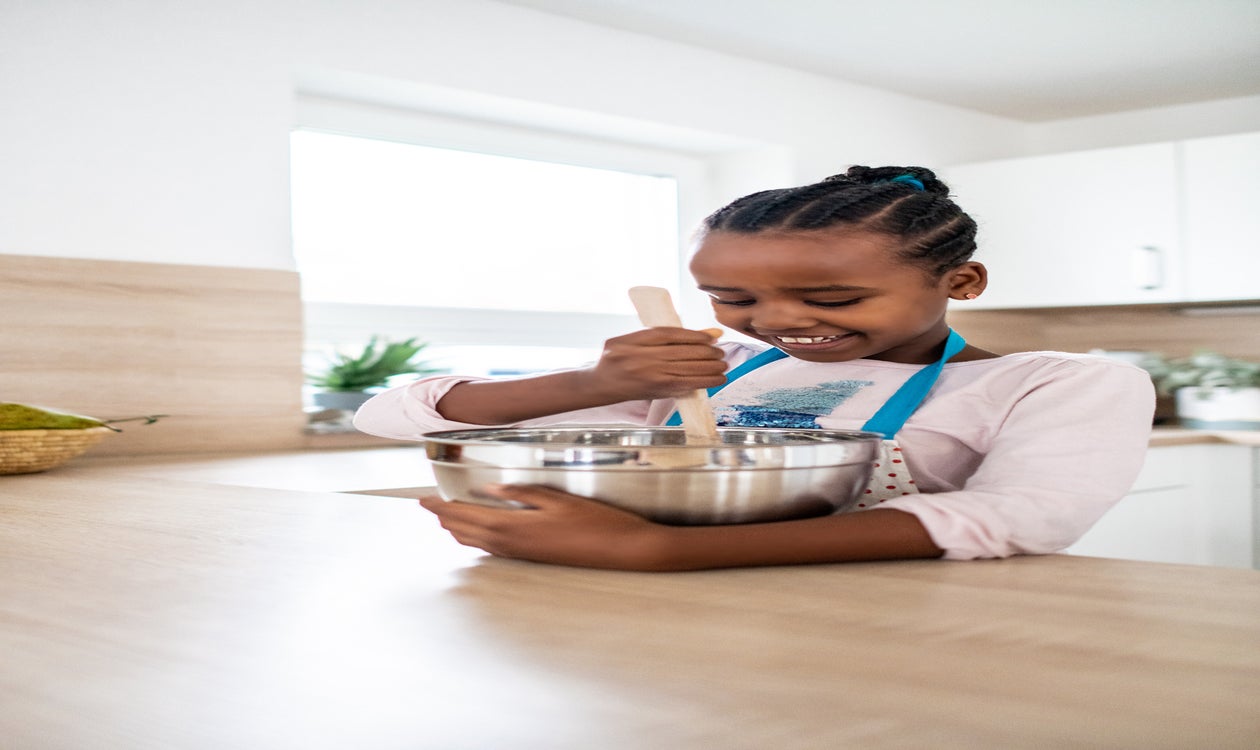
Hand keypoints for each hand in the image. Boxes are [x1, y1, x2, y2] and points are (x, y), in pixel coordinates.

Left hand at [419, 485, 670, 569]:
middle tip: (430, 504)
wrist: (623, 551)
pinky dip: (477, 538)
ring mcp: (521, 555)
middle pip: (463, 532)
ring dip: (458, 529)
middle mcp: (510, 544)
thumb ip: (522, 492)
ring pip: (476, 543)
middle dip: (443, 518)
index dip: (439, 506)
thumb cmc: (596, 521)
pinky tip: (482, 531)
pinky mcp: (533, 559)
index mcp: (511, 525)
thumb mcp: (558, 498)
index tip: (422, 497)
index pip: (461, 515)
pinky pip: (493, 549)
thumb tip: (490, 490)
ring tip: (448, 516)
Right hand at [589, 327, 726, 401]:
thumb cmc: (617, 357)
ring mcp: (651, 376)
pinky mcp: (657, 390)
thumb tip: (701, 333)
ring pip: (688, 369)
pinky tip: (718, 378)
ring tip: (724, 364)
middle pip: (684, 352)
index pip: (671, 334)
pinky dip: (705, 382)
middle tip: (721, 351)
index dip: (695, 335)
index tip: (712, 336)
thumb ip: (661, 334)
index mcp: (635, 341)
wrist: (600, 384)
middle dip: (708, 352)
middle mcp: (643, 358)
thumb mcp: (631, 338)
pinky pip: (686, 385)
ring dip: (711, 367)